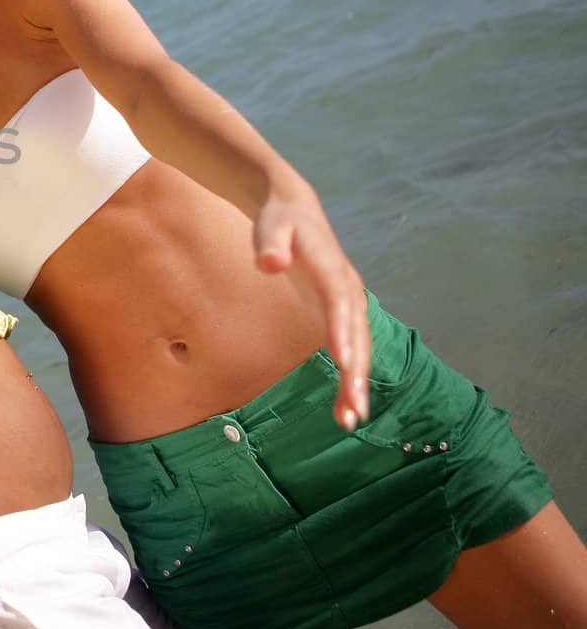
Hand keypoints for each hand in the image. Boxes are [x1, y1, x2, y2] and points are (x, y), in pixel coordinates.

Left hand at [253, 188, 370, 428]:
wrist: (296, 209)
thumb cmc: (280, 219)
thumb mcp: (270, 225)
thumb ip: (270, 244)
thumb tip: (268, 264)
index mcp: (331, 267)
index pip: (339, 302)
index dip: (342, 331)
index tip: (343, 363)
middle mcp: (348, 287)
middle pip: (357, 334)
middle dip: (356, 372)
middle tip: (353, 410)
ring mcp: (349, 302)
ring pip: (359, 347)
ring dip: (357, 383)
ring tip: (350, 418)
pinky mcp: (343, 313)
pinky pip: (351, 348)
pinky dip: (350, 377)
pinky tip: (344, 407)